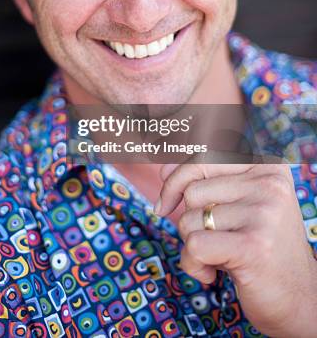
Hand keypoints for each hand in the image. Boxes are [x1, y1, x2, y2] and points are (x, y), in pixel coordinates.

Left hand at [155, 154, 316, 336]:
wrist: (298, 300)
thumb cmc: (259, 248)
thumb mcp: (236, 206)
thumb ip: (203, 182)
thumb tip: (162, 169)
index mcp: (267, 166)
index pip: (202, 159)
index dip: (176, 181)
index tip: (166, 203)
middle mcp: (269, 184)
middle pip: (192, 191)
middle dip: (190, 220)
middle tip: (214, 240)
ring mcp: (264, 214)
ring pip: (189, 219)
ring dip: (193, 245)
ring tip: (222, 256)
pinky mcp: (253, 246)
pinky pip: (194, 245)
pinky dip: (193, 264)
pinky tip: (213, 274)